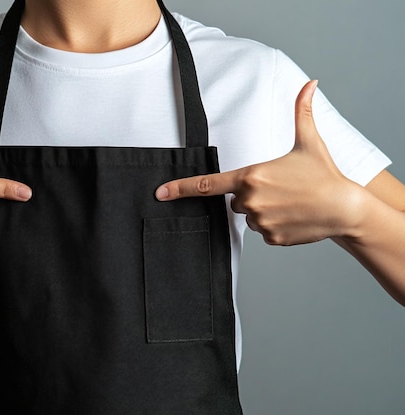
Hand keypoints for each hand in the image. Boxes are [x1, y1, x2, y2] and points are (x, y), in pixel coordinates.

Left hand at [155, 80, 364, 245]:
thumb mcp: (309, 142)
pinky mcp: (271, 238)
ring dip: (263, 210)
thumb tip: (309, 84)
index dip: (181, 188)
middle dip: (251, 194)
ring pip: (249, 217)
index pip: (208, 183)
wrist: (345, 208)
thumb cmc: (324, 174)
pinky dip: (274, 225)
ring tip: (288, 202)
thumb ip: (301, 112)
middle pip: (236, 199)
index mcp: (251, 176)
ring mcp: (261, 222)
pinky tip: (292, 216)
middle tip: (278, 188)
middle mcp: (251, 200)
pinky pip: (263, 232)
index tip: (160, 193)